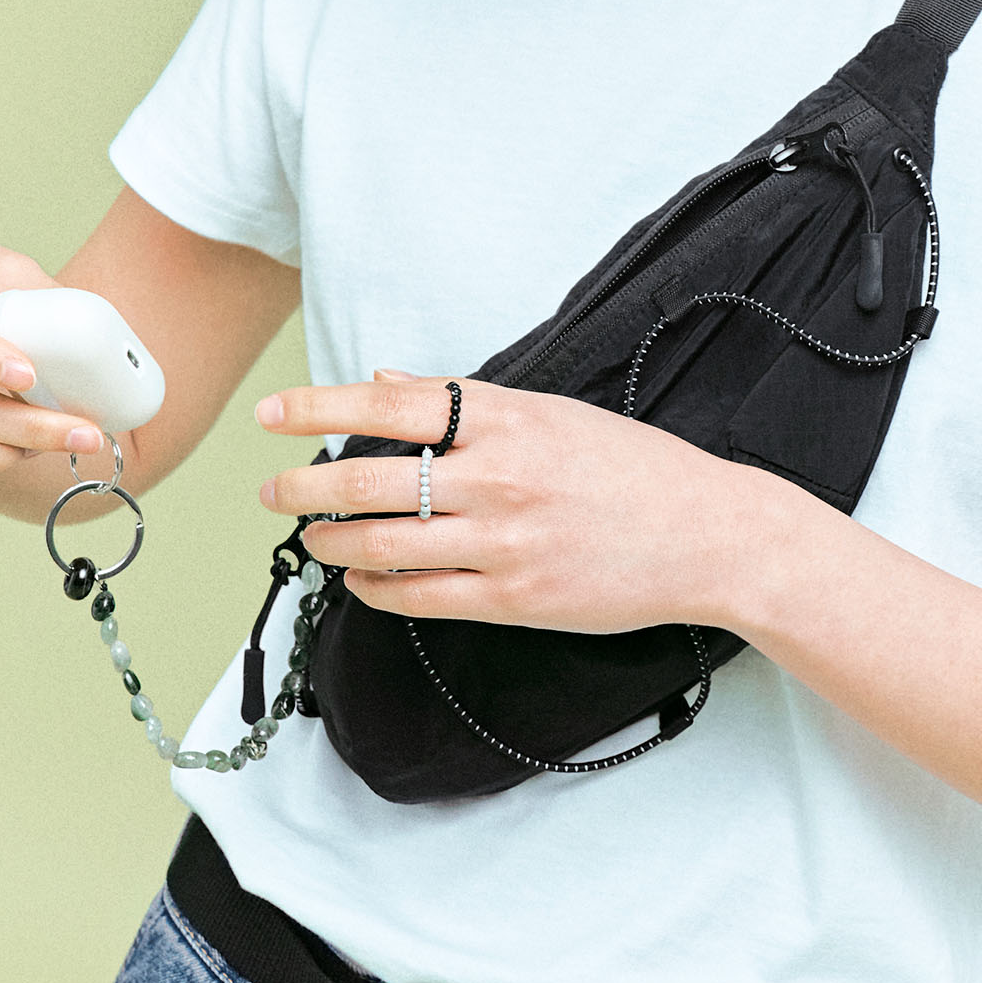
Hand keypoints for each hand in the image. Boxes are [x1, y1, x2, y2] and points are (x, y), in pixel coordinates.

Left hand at [255, 371, 776, 633]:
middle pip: (371, 481)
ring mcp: (505, 542)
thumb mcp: (553, 413)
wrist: (708, 534)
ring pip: (385, 545)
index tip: (273, 416)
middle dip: (306, 488)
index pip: (390, 406)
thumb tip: (384, 383)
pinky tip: (360, 582)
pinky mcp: (515, 599)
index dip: (319, 408)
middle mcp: (500, 477)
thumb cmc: (633, 468)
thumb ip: (466, 402)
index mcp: (509, 418)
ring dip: (333, 543)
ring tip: (312, 537)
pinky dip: (377, 589)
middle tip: (274, 492)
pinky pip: (422, 598)